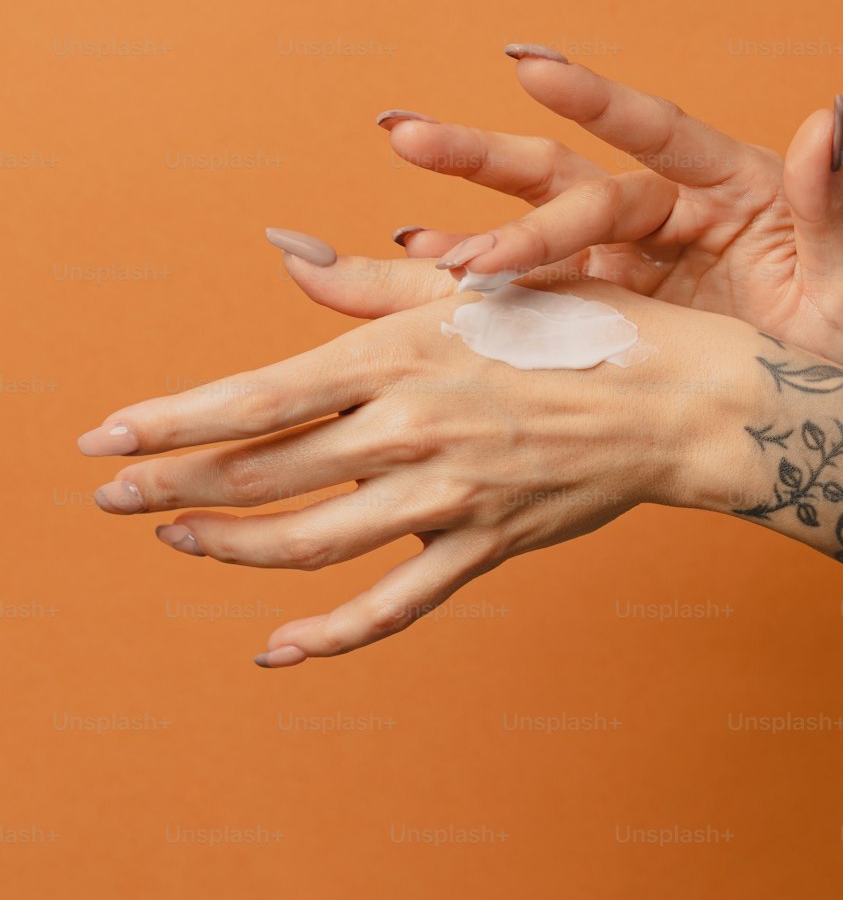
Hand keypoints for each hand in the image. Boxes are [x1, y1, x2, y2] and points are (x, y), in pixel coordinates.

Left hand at [78, 278, 750, 666]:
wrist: (683, 398)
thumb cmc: (581, 325)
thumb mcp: (473, 289)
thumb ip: (367, 283)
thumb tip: (282, 250)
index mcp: (400, 354)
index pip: (254, 399)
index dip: (168, 423)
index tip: (102, 438)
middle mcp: (412, 429)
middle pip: (262, 474)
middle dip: (172, 487)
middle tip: (107, 497)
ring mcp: (448, 497)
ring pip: (311, 544)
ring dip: (232, 548)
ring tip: (176, 539)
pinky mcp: (484, 546)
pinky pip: (394, 606)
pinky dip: (330, 635)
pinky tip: (277, 649)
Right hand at [375, 48, 842, 377]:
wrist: (810, 430)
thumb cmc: (840, 355)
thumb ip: (832, 205)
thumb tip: (829, 117)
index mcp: (727, 188)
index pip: (656, 134)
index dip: (594, 101)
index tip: (528, 68)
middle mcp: (663, 213)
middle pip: (566, 175)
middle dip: (485, 160)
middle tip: (408, 135)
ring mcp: (622, 263)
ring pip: (529, 226)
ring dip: (461, 216)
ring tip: (394, 205)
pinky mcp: (595, 310)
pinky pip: (527, 292)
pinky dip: (471, 281)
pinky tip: (414, 267)